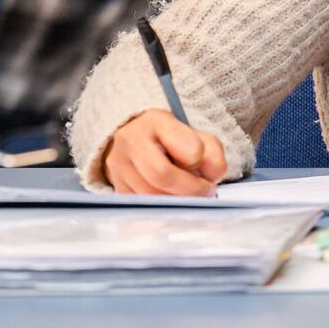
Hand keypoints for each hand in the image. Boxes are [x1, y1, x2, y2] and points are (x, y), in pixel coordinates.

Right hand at [103, 109, 225, 194]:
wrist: (139, 140)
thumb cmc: (174, 140)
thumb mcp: (199, 137)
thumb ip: (213, 154)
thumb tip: (213, 176)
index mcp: (156, 121)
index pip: (188, 149)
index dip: (201, 163)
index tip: (206, 169)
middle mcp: (131, 140)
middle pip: (163, 176)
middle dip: (190, 189)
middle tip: (204, 192)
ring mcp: (118, 164)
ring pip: (151, 194)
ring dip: (176, 200)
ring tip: (188, 193)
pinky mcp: (115, 185)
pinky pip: (142, 205)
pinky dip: (161, 206)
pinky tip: (170, 196)